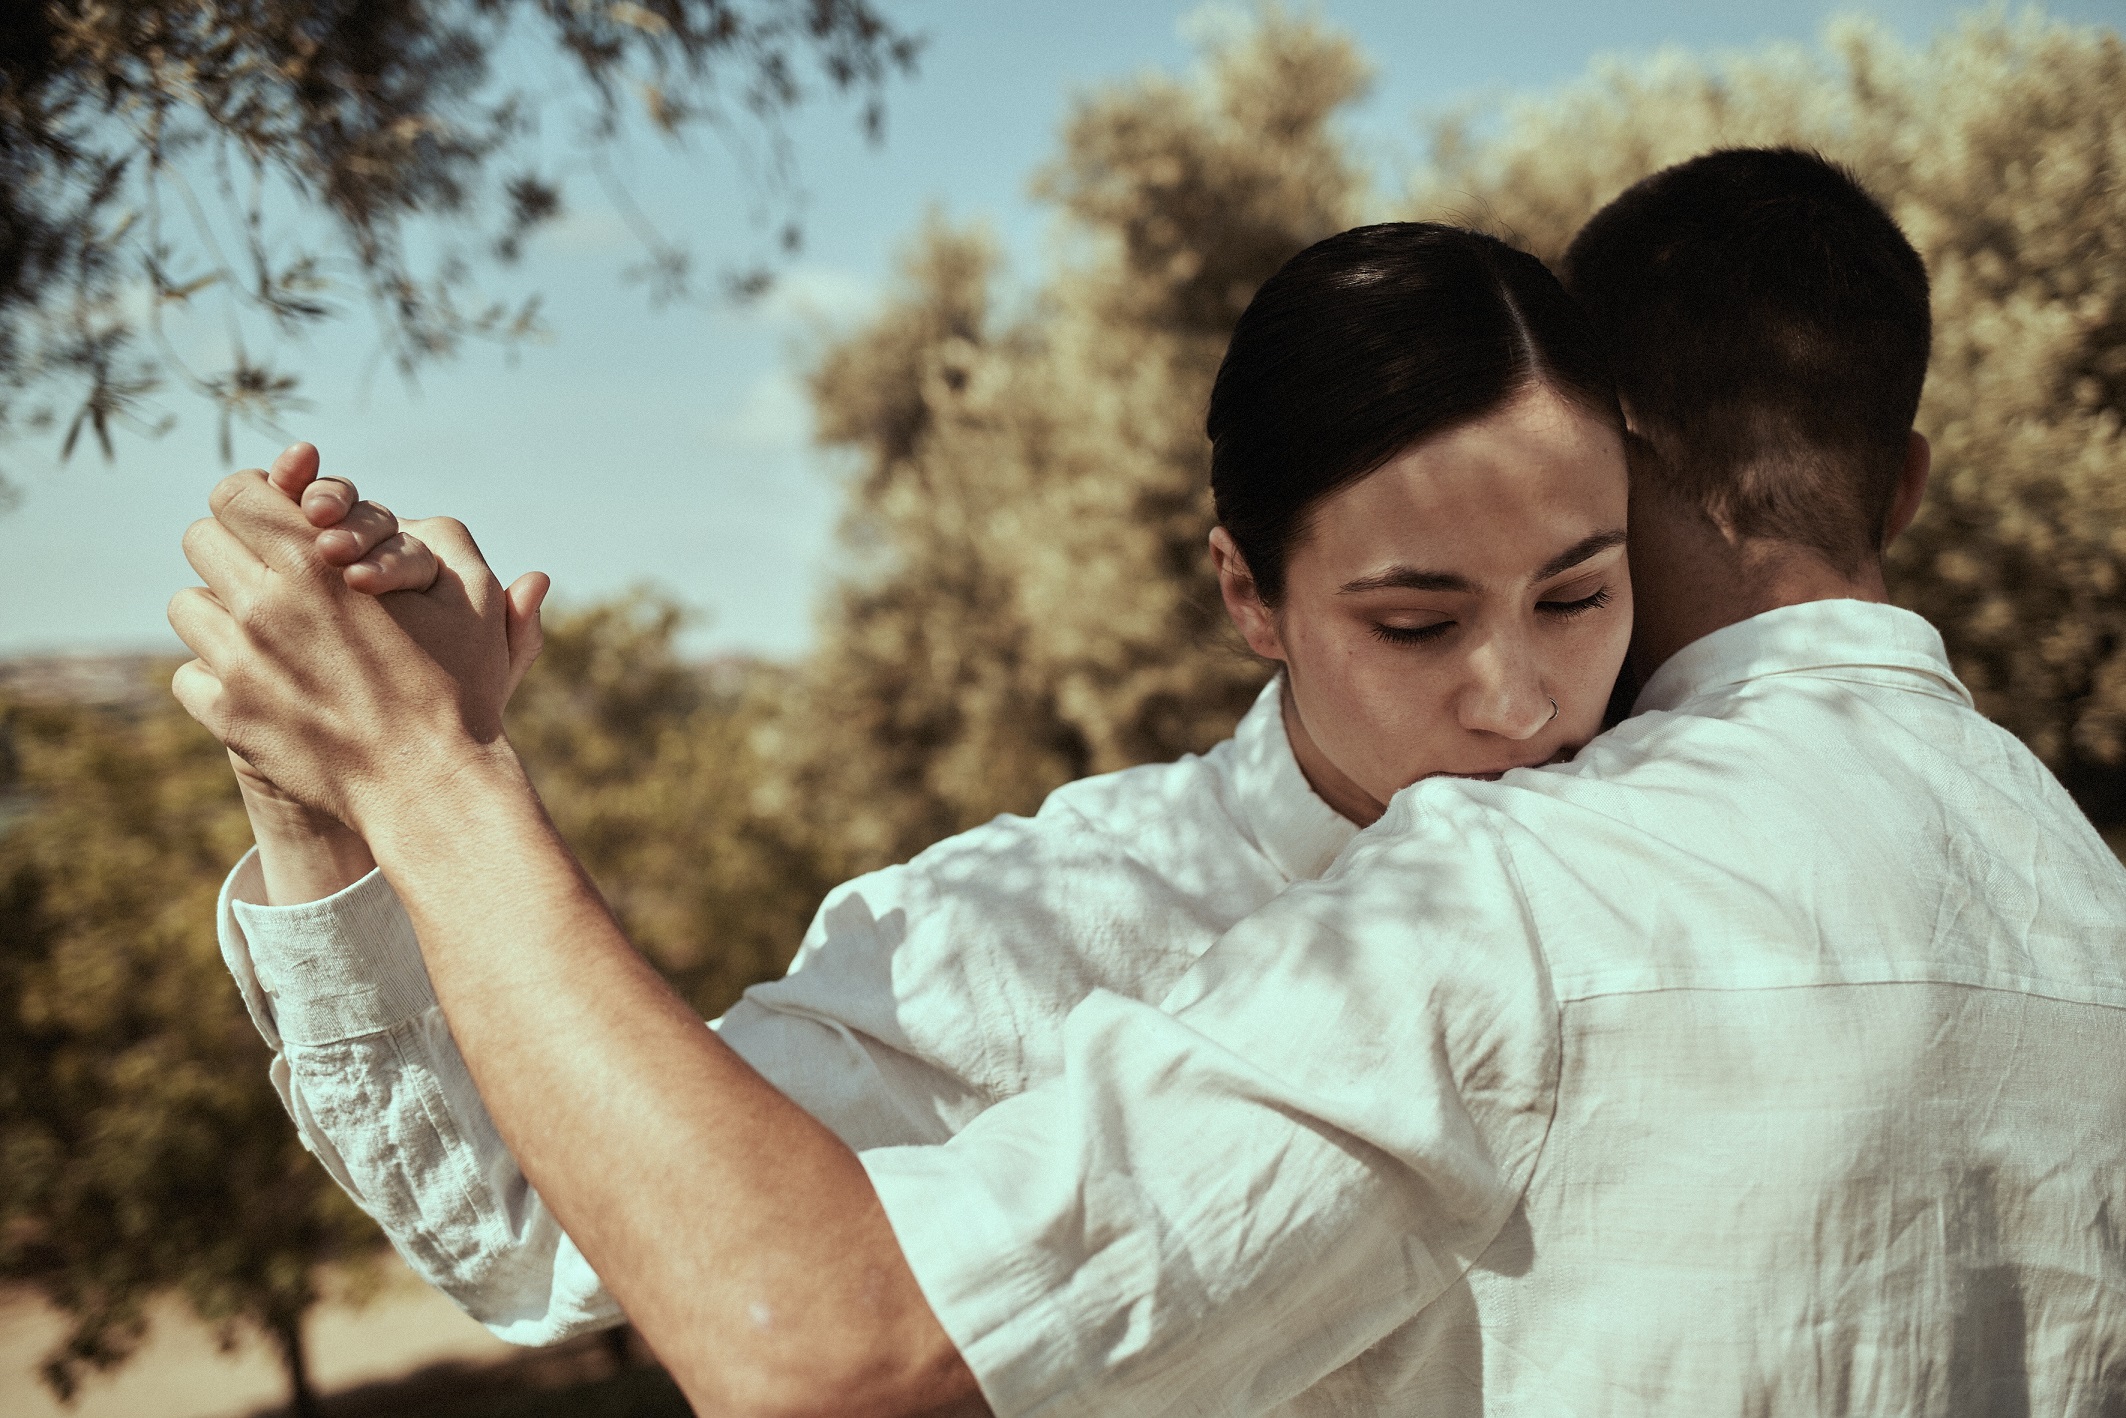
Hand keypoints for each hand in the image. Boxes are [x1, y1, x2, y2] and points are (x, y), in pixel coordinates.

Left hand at [170, 469, 543, 831]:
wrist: (430, 782)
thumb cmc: (460, 687)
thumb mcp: (470, 600)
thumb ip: (442, 545)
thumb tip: (419, 522)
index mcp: (317, 559)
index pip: (238, 492)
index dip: (255, 499)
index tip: (274, 518)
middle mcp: (266, 602)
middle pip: (201, 539)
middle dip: (234, 549)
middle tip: (269, 573)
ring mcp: (239, 660)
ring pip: (186, 606)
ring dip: (219, 612)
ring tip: (262, 631)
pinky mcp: (227, 713)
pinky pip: (188, 673)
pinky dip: (216, 677)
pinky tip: (260, 685)